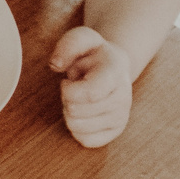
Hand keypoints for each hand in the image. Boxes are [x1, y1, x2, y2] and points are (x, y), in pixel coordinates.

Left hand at [50, 26, 133, 147]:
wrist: (114, 66)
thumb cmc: (93, 53)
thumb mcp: (81, 38)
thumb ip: (68, 45)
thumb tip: (56, 65)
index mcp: (116, 72)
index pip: (89, 94)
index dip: (69, 90)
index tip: (67, 81)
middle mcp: (123, 97)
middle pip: (76, 112)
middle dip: (67, 99)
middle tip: (74, 88)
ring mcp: (122, 116)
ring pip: (78, 128)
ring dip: (70, 113)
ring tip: (80, 99)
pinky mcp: (116, 131)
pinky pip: (86, 141)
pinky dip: (77, 128)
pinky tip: (84, 113)